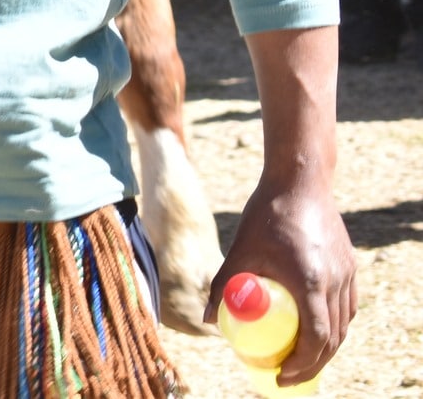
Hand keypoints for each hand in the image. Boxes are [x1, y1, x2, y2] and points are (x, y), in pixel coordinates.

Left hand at [206, 177, 354, 386]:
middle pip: (334, 338)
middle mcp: (335, 281)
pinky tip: (315, 328)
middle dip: (313, 364)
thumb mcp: (240, 250)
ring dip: (326, 347)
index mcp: (310, 281)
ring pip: (344, 324)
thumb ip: (222, 284)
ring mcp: (347, 274)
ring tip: (301, 357)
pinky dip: (335, 324)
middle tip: (288, 374)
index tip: (281, 375)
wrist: (299, 181)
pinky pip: (347, 306)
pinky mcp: (350, 266)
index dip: (302, 363)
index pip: (316, 337)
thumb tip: (207, 319)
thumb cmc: (266, 213)